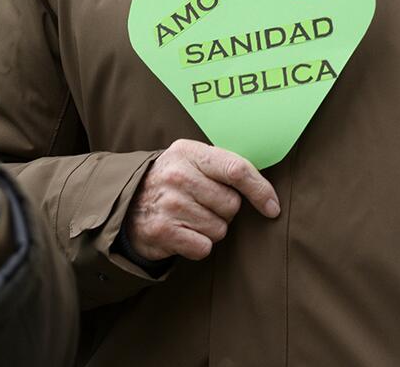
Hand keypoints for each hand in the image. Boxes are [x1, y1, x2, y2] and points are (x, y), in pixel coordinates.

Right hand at [123, 139, 279, 262]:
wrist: (126, 203)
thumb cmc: (172, 181)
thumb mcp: (191, 160)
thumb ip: (223, 166)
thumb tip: (267, 192)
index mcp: (189, 152)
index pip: (236, 169)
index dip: (260, 190)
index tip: (273, 207)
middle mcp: (178, 176)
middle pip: (232, 205)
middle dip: (225, 211)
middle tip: (204, 205)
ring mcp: (170, 204)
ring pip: (220, 229)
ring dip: (211, 229)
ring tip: (190, 218)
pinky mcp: (163, 231)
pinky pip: (204, 247)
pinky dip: (198, 246)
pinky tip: (183, 233)